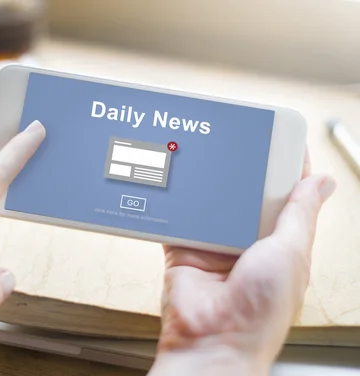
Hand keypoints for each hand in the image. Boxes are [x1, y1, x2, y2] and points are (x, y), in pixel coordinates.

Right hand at [151, 150, 335, 374]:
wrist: (212, 340)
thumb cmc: (260, 313)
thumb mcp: (291, 254)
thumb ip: (299, 215)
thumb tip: (321, 182)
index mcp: (280, 244)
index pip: (286, 196)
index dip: (284, 168)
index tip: (278, 139)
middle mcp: (247, 243)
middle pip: (246, 195)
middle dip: (243, 171)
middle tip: (238, 141)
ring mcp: (215, 246)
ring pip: (213, 204)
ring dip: (210, 186)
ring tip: (208, 157)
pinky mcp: (184, 249)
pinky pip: (180, 220)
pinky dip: (177, 205)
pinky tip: (178, 185)